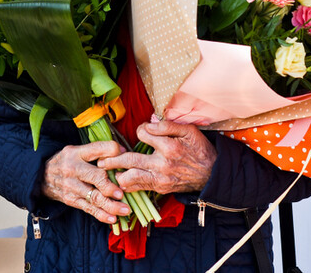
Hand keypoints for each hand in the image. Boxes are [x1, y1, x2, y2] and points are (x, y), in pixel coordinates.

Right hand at [41, 141, 132, 224]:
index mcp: (77, 153)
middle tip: (122, 193)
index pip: (96, 149)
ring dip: (111, 205)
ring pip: (94, 197)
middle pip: (95, 177)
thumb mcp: (78, 150)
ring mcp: (71, 186)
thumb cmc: (67, 161)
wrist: (42, 176)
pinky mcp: (71, 200)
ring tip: (125, 209)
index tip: (125, 156)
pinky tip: (113, 219)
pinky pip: (89, 208)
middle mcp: (73, 169)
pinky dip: (101, 215)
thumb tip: (122, 151)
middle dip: (110, 186)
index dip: (112, 152)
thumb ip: (99, 150)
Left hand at [96, 121, 216, 194]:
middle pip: (129, 160)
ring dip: (116, 174)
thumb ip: (168, 125)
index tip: (143, 132)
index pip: (143, 134)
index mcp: (169, 146)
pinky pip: (139, 188)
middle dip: (112, 159)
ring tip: (107, 170)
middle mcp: (162, 164)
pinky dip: (127, 185)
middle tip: (100, 159)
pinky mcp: (160, 188)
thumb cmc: (199, 149)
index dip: (140, 130)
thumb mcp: (189, 130)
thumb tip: (149, 122)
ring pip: (130, 178)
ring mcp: (160, 179)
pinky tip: (120, 180)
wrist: (211, 173)